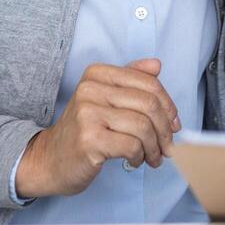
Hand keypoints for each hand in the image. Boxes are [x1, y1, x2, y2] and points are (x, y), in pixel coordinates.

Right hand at [14, 58, 180, 198]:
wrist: (49, 159)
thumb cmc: (84, 131)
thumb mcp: (105, 99)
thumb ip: (130, 79)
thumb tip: (156, 64)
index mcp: (97, 74)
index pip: (148, 82)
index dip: (168, 105)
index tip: (174, 123)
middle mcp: (91, 89)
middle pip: (149, 104)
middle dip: (165, 129)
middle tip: (167, 146)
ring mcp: (88, 114)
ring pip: (143, 127)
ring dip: (154, 147)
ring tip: (153, 157)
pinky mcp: (89, 139)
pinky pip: (132, 145)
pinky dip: (140, 156)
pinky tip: (135, 160)